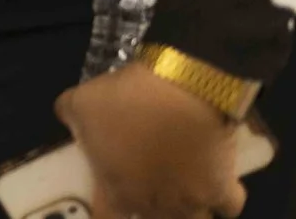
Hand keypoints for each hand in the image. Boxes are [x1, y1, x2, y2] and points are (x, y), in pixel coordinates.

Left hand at [56, 64, 245, 218]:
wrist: (183, 90)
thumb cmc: (125, 99)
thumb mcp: (79, 102)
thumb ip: (68, 115)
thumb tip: (65, 115)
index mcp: (118, 192)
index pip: (109, 218)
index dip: (108, 212)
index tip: (112, 202)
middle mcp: (156, 205)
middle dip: (150, 211)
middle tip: (150, 193)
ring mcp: (192, 202)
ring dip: (187, 212)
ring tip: (182, 196)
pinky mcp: (224, 189)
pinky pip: (230, 207)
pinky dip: (224, 202)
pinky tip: (217, 190)